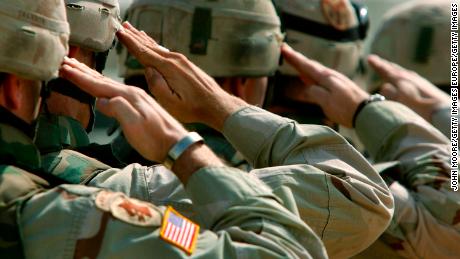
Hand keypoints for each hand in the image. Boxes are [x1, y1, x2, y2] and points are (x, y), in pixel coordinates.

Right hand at [59, 57, 187, 162]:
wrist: (177, 145)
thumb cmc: (156, 138)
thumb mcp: (134, 125)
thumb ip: (117, 109)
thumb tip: (100, 100)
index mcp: (129, 96)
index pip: (99, 84)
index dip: (80, 77)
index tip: (63, 67)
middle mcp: (133, 93)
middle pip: (103, 80)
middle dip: (83, 72)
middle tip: (66, 62)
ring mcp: (138, 98)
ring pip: (110, 83)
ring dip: (93, 76)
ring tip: (80, 68)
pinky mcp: (141, 105)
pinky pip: (118, 90)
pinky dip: (106, 85)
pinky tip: (104, 87)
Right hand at [116, 22, 245, 130]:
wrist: (217, 104)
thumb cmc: (194, 108)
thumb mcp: (171, 103)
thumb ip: (156, 86)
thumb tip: (147, 70)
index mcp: (169, 68)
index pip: (143, 52)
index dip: (130, 42)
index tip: (119, 33)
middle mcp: (175, 60)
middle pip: (149, 45)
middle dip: (134, 36)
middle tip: (122, 26)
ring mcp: (181, 60)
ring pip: (157, 47)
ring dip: (144, 39)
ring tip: (134, 30)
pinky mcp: (185, 64)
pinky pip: (165, 51)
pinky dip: (155, 45)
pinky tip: (153, 44)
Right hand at [281, 44, 368, 127]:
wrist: (368, 112)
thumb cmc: (346, 109)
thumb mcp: (327, 102)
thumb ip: (315, 92)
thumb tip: (307, 86)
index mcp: (326, 78)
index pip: (306, 66)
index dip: (294, 58)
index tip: (283, 48)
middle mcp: (331, 75)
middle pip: (311, 65)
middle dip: (297, 59)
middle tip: (285, 50)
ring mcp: (336, 80)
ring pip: (316, 70)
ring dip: (304, 65)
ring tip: (294, 61)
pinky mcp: (340, 86)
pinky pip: (321, 77)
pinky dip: (311, 74)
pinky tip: (308, 77)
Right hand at [368, 55, 449, 121]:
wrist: (443, 113)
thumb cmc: (420, 111)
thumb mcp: (400, 103)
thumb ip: (390, 94)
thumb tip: (383, 86)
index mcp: (401, 80)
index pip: (386, 70)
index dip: (377, 65)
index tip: (369, 58)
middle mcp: (410, 78)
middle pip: (395, 69)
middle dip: (385, 65)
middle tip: (377, 61)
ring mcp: (420, 81)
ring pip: (403, 72)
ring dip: (395, 70)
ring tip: (390, 68)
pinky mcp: (427, 87)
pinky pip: (411, 77)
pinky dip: (404, 76)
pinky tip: (407, 80)